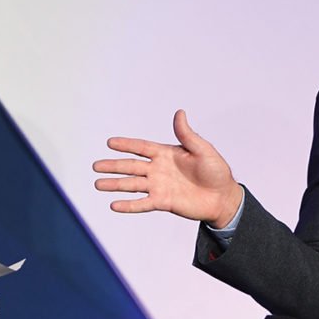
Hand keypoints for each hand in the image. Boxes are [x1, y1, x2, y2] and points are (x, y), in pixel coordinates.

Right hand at [93, 109, 243, 227]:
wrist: (223, 197)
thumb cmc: (216, 171)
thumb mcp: (203, 149)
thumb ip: (187, 135)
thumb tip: (179, 113)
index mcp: (166, 154)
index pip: (141, 148)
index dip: (126, 145)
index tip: (110, 143)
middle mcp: (158, 170)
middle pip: (131, 166)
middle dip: (113, 165)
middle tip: (95, 166)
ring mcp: (159, 186)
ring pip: (132, 185)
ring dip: (115, 185)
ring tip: (98, 184)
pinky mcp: (163, 202)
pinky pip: (142, 203)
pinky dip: (129, 205)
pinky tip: (114, 205)